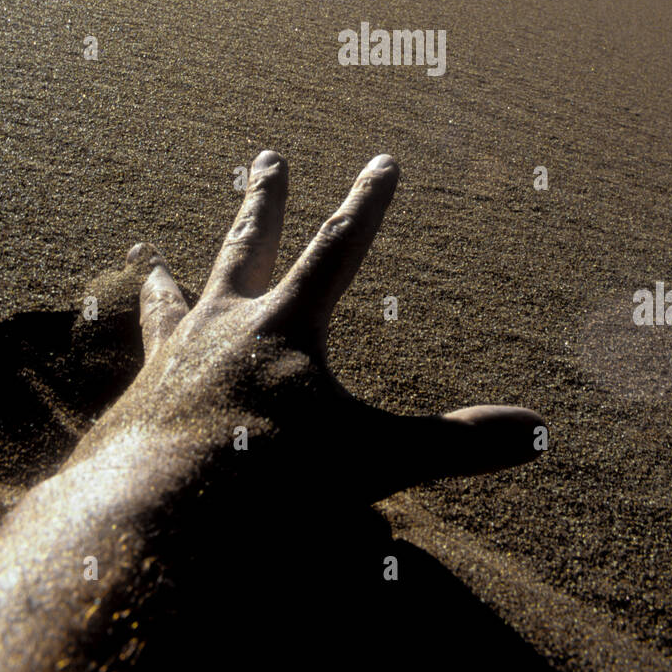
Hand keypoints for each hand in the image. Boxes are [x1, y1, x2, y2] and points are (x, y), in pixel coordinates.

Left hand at [73, 151, 542, 507]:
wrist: (155, 515)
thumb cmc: (269, 482)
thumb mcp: (373, 461)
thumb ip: (453, 445)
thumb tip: (538, 432)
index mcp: (285, 325)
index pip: (338, 247)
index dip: (368, 203)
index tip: (384, 160)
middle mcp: (222, 325)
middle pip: (248, 245)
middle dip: (265, 199)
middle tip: (269, 155)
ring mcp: (171, 360)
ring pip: (170, 299)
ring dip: (167, 275)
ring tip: (147, 254)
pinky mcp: (132, 404)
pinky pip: (138, 366)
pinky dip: (139, 357)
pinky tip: (133, 368)